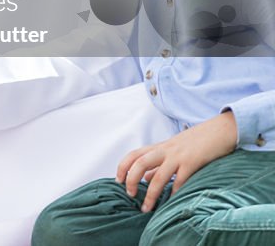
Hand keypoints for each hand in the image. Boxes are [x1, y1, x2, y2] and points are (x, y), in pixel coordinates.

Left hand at [116, 110, 237, 211]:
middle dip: (131, 179)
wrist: (220, 130)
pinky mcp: (193, 162)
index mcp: (159, 147)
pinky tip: (171, 202)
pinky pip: (181, 180)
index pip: (133, 155)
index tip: (118, 181)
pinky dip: (174, 192)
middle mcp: (165, 150)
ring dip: (151, 194)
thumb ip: (159, 164)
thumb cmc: (196, 142)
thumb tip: (145, 178)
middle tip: (130, 195)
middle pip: (140, 163)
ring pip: (159, 175)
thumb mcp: (173, 150)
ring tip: (147, 208)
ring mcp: (179, 156)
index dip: (122, 167)